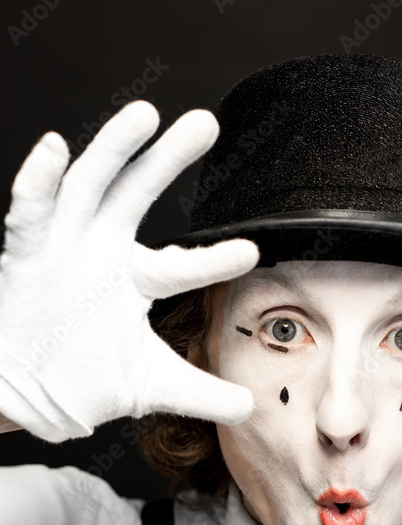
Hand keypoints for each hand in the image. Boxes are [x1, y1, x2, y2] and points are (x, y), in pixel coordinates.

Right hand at [0, 101, 258, 442]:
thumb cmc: (86, 379)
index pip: (184, 264)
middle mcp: (103, 252)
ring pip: (89, 187)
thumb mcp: (154, 386)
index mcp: (137, 279)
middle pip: (139, 194)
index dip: (215, 258)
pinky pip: (30, 210)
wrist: (27, 395)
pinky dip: (39, 180)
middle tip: (205, 124)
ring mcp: (64, 247)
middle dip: (168, 158)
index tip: (251, 253)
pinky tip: (55, 148)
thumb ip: (202, 394)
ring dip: (113, 149)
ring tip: (144, 116)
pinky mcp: (26, 254)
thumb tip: (251, 408)